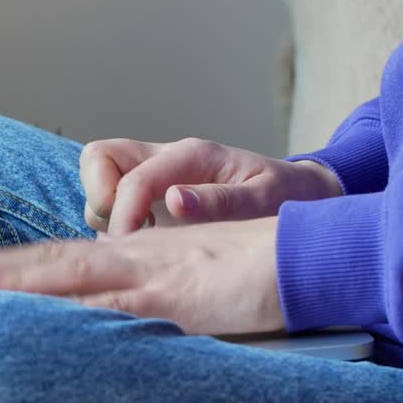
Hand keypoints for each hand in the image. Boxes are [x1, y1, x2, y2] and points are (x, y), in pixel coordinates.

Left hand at [0, 216, 283, 335]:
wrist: (312, 250)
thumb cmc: (258, 266)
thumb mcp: (195, 277)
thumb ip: (151, 293)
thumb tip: (116, 321)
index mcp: (138, 251)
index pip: (61, 254)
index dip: (10, 263)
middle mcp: (135, 256)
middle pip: (50, 260)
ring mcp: (153, 277)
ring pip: (71, 278)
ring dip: (15, 286)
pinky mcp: (177, 301)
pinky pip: (117, 308)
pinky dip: (74, 315)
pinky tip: (41, 326)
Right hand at [79, 137, 341, 234]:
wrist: (303, 194)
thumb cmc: (288, 195)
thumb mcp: (266, 198)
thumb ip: (222, 201)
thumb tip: (175, 200)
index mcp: (191, 155)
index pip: (132, 175)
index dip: (123, 211)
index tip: (132, 245)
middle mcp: (167, 160)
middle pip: (100, 158)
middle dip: (99, 197)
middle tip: (127, 235)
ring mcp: (157, 177)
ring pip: (101, 181)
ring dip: (107, 214)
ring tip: (142, 243)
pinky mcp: (155, 197)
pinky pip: (114, 201)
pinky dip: (116, 223)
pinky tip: (147, 246)